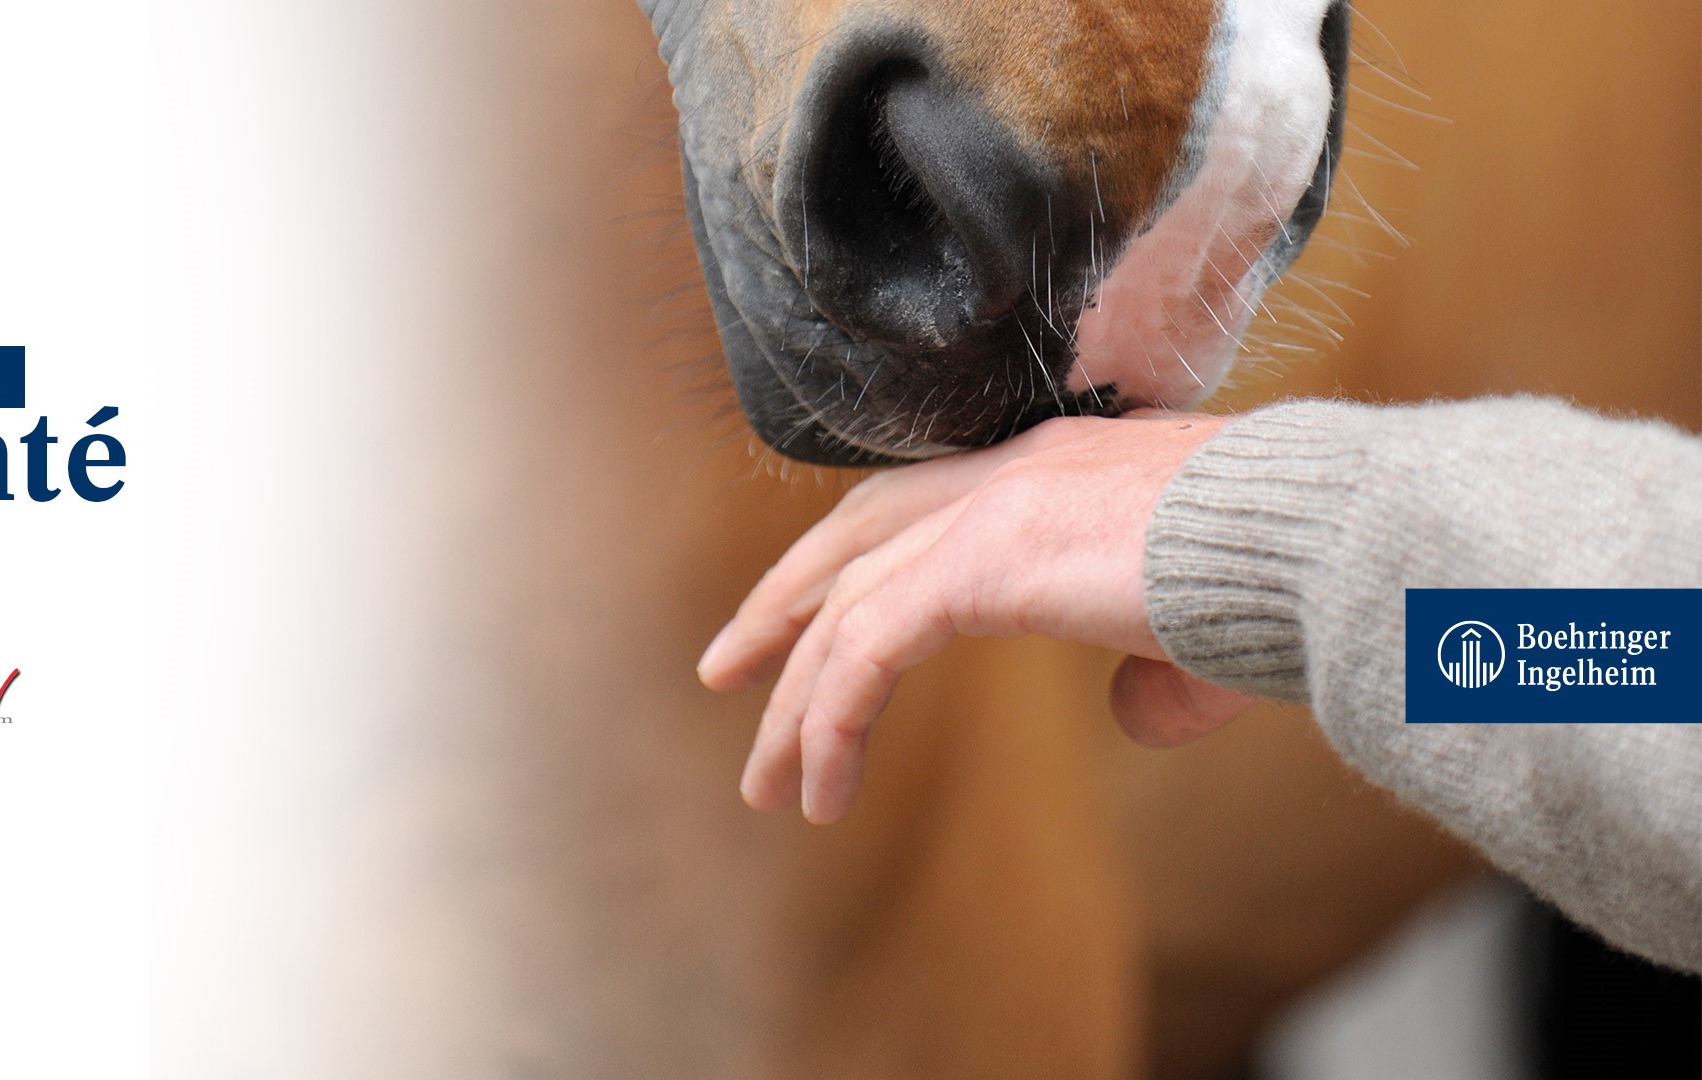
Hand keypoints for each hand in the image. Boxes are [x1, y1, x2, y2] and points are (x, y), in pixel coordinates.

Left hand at [697, 411, 1259, 823]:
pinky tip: (822, 784)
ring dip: (796, 697)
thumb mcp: (1209, 630)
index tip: (800, 625)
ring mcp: (997, 506)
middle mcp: (1013, 472)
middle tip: (726, 672)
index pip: (916, 508)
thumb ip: (1155, 668)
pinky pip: (870, 647)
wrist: (1331, 541)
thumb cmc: (1294, 580)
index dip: (849, 563)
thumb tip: (1128, 715)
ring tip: (766, 781)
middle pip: (854, 538)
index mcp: (1057, 471)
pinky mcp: (987, 559)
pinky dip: (834, 718)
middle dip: (784, 609)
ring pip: (848, 604)